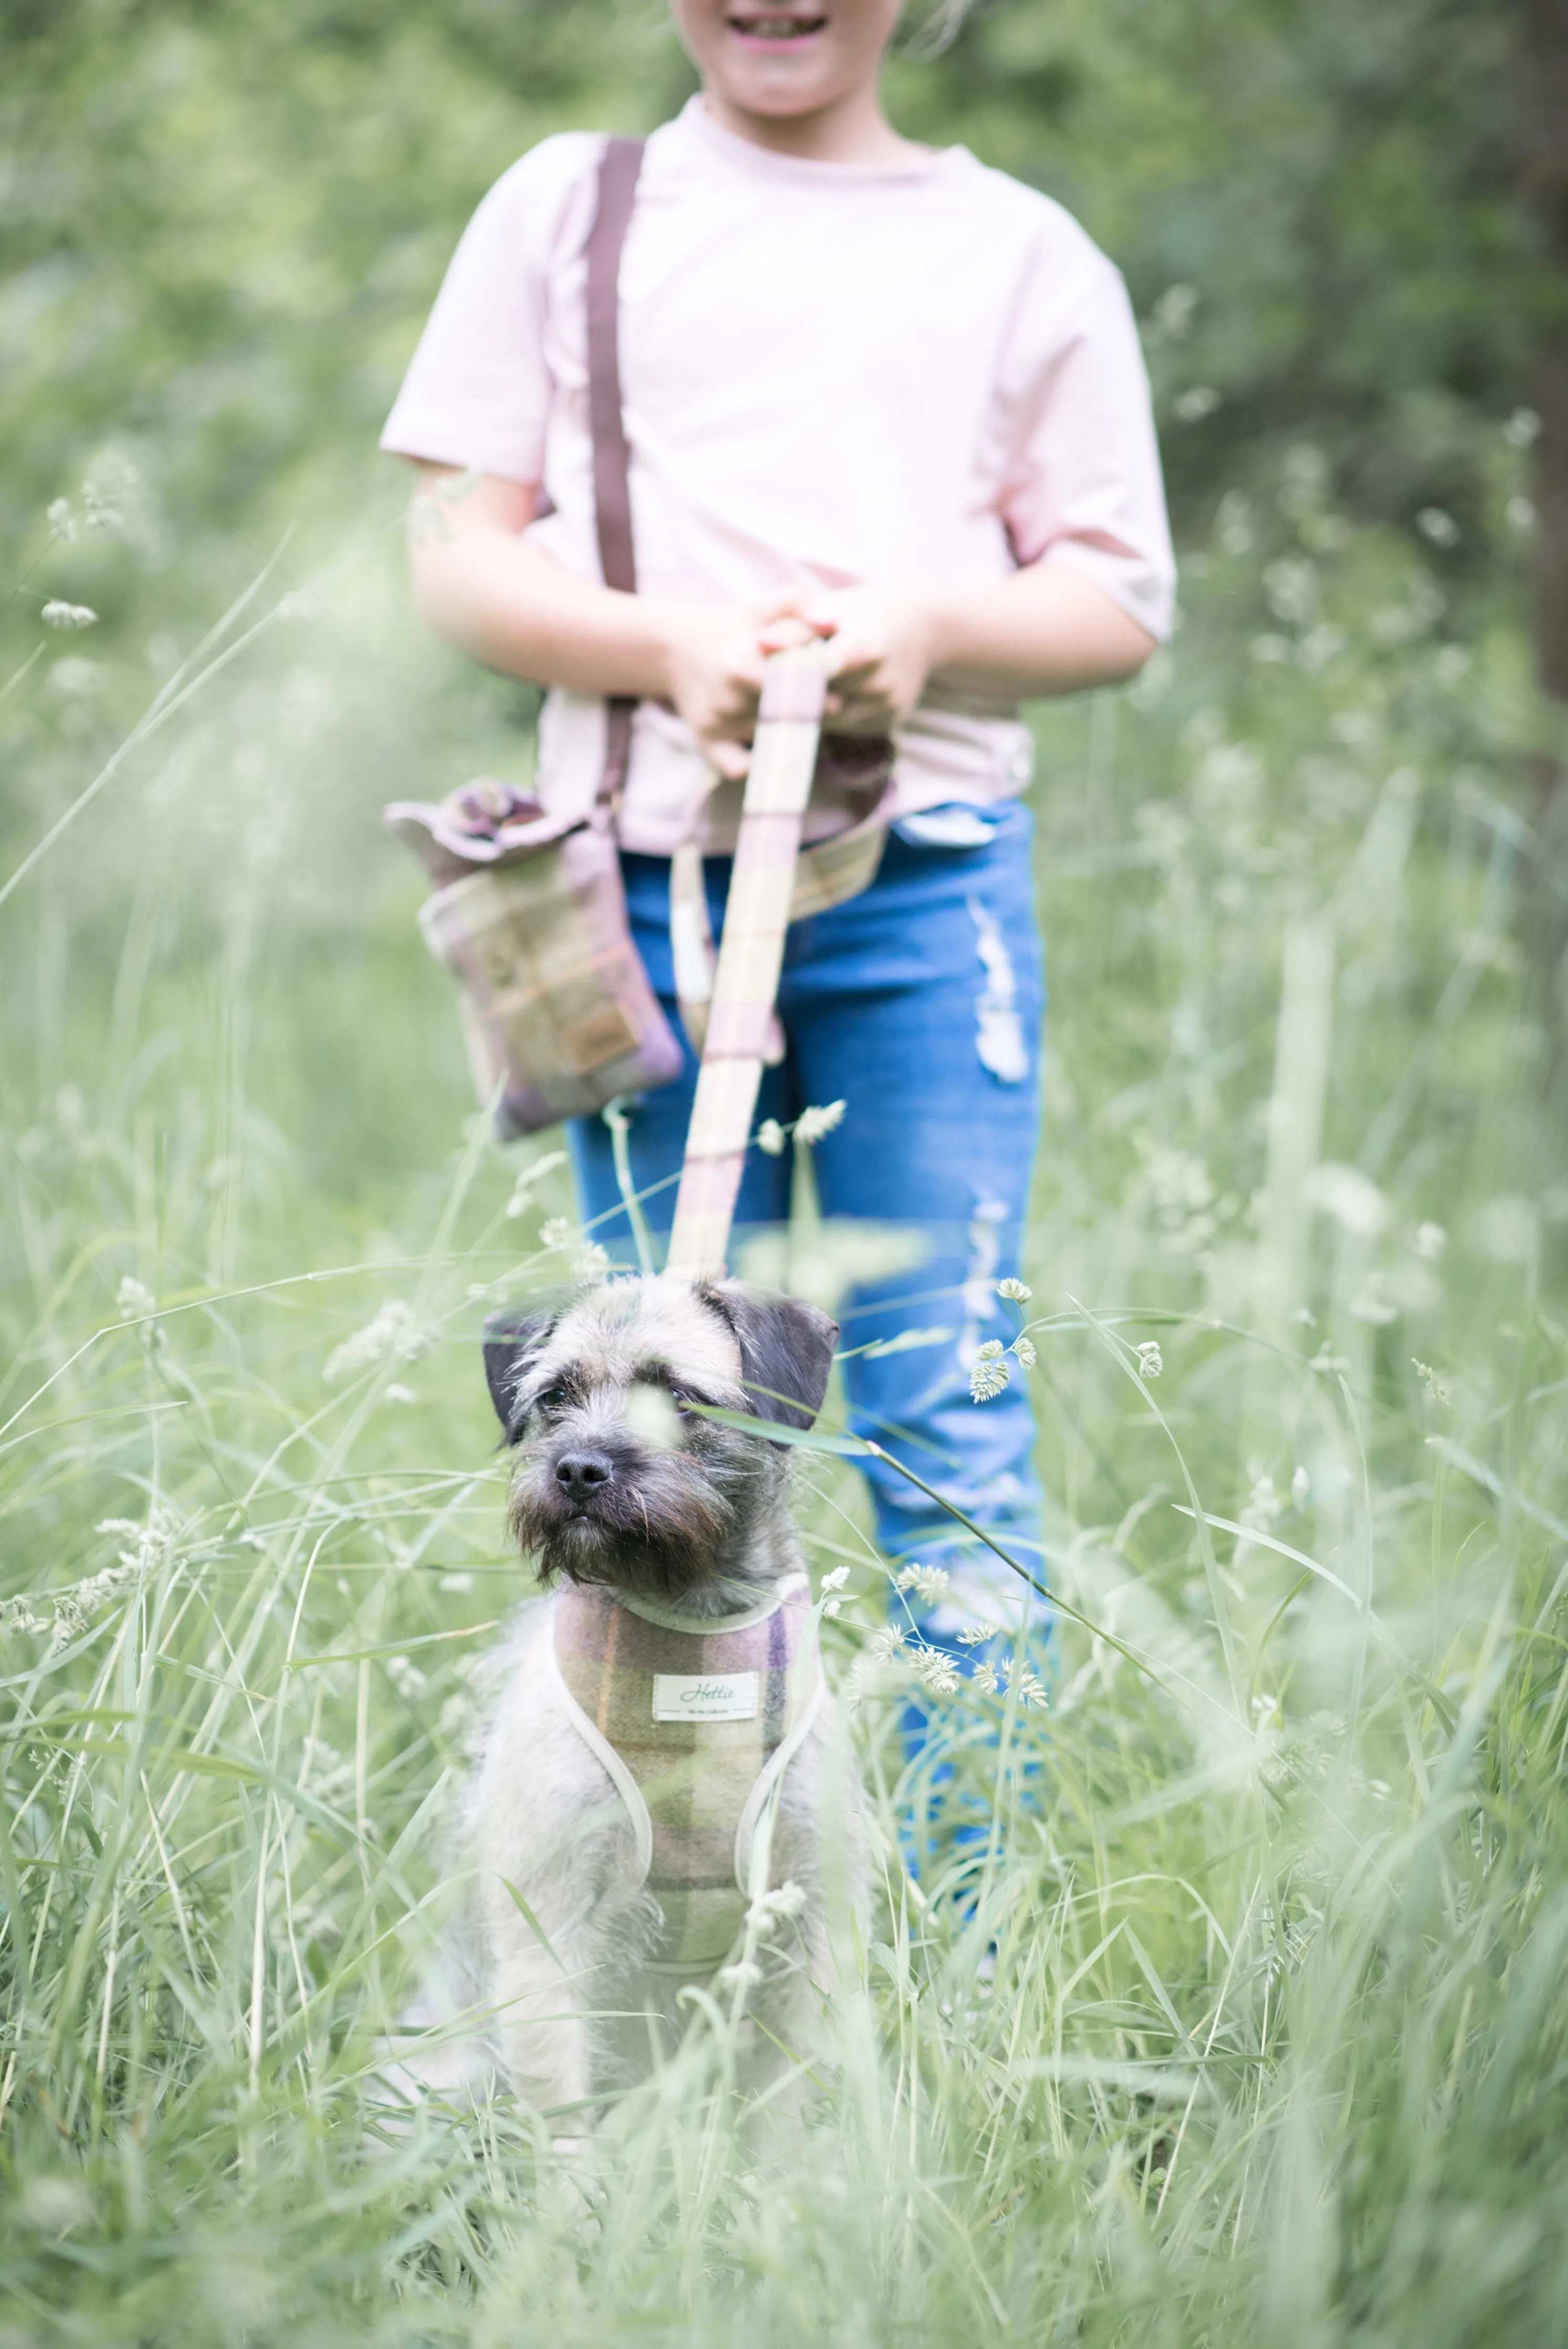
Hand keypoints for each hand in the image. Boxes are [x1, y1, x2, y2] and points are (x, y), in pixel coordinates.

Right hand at [653, 599, 818, 779]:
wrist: (676, 649)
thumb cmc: (732, 628)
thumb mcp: (761, 609)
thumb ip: (800, 606)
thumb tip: (834, 622)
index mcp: (742, 666)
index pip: (795, 686)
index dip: (818, 687)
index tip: (832, 687)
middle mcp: (728, 700)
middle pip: (788, 718)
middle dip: (811, 713)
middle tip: (829, 706)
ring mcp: (718, 725)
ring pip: (772, 739)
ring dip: (794, 734)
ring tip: (806, 719)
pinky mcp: (707, 743)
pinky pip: (737, 767)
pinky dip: (754, 765)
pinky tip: (770, 752)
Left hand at [760, 586, 937, 733]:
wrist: (923, 629)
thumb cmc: (867, 613)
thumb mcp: (835, 608)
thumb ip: (797, 628)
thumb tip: (759, 644)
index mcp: (867, 646)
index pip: (824, 669)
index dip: (791, 679)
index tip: (761, 684)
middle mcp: (880, 682)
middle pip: (819, 700)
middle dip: (786, 697)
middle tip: (755, 691)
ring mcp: (886, 707)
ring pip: (827, 719)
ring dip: (805, 710)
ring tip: (787, 693)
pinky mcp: (888, 723)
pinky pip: (845, 726)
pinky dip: (828, 716)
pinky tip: (823, 698)